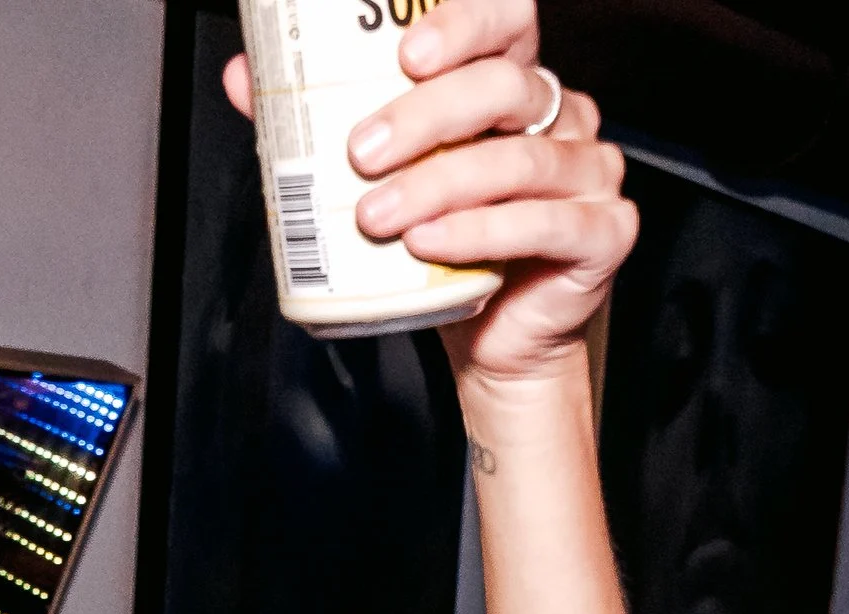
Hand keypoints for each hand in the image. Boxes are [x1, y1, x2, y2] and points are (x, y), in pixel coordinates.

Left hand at [225, 0, 632, 388]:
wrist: (494, 345)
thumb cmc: (445, 255)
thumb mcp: (383, 184)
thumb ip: (322, 127)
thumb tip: (244, 79)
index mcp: (515, 85)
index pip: (507, 19)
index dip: (465, 23)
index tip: (405, 55)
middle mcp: (562, 116)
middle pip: (503, 88)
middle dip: (426, 117)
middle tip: (362, 153)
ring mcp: (590, 171)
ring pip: (518, 159)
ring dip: (440, 184)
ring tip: (380, 216)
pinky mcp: (604, 231)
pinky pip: (544, 222)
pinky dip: (481, 232)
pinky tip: (431, 243)